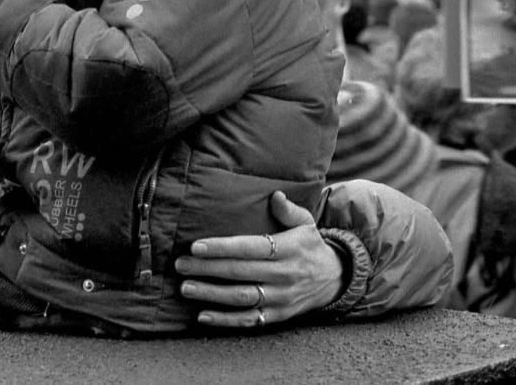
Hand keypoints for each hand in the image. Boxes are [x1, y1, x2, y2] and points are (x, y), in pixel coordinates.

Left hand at [175, 190, 342, 327]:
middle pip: (239, 272)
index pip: (249, 248)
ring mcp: (280, 298)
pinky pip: (249, 320)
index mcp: (287, 249)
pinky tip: (203, 316)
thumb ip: (288, 210)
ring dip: (211, 294)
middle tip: (181, 264)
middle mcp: (282, 275)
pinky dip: (225, 320)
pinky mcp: (277, 316)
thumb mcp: (306, 222)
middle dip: (207, 268)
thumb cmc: (311, 245)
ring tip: (186, 287)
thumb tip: (275, 195)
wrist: (334, 279)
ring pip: (240, 298)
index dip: (222, 247)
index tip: (197, 245)